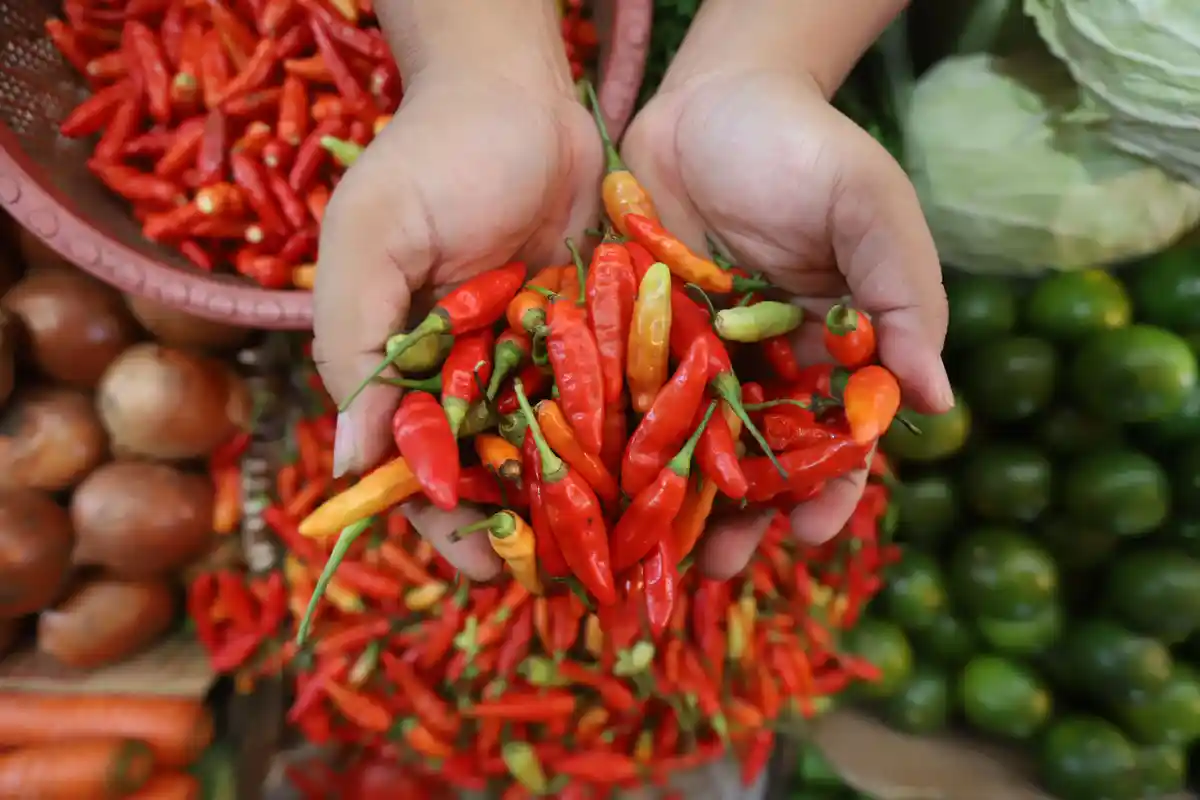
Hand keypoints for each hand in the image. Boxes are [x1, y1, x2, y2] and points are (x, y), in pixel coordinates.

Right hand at [313, 73, 601, 578]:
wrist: (519, 93)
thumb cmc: (430, 159)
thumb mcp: (372, 238)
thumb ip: (357, 342)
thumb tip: (345, 463)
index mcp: (415, 372)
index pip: (426, 467)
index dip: (449, 524)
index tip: (485, 571)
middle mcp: (484, 378)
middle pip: (506, 473)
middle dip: (539, 531)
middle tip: (578, 587)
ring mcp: (550, 360)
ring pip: (574, 448)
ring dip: (601, 501)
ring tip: (638, 556)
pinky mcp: (610, 333)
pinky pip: (630, 394)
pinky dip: (649, 436)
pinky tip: (681, 480)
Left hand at [622, 68, 951, 574]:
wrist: (712, 97)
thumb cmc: (806, 149)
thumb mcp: (870, 210)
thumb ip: (905, 299)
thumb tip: (936, 401)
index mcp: (828, 349)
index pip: (834, 437)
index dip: (828, 487)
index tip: (814, 532)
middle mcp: (761, 364)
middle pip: (754, 457)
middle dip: (742, 516)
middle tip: (720, 569)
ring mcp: (694, 354)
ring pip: (686, 442)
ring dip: (672, 500)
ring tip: (657, 553)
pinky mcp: (635, 334)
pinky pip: (625, 396)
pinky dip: (614, 441)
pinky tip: (596, 486)